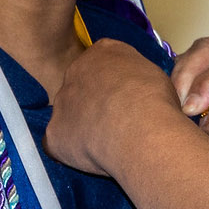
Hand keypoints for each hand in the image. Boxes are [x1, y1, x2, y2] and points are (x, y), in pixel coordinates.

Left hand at [45, 38, 184, 175]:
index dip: (115, 84)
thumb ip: (135, 79)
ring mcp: (61, 102)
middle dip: (95, 104)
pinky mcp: (54, 133)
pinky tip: (94, 157)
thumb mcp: (154, 76)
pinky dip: (73, 151)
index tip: (128, 98)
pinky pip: (60, 144)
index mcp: (103, 52)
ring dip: (84, 128)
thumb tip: (135, 93)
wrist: (140, 129)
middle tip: (117, 123)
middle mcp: (76, 71)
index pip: (103, 63)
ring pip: (69, 116)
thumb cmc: (155, 100)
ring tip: (109, 144)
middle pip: (81, 87)